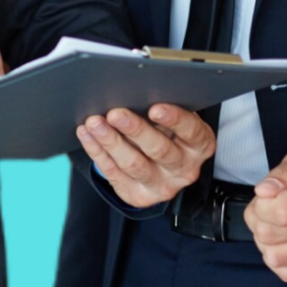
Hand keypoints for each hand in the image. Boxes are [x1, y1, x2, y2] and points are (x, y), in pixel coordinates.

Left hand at [76, 104, 215, 207]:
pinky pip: (115, 174)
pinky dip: (98, 152)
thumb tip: (135, 89)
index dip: (174, 119)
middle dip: (135, 130)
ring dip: (111, 142)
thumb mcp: (174, 118)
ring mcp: (162, 186)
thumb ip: (162, 107)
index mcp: (199, 144)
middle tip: (114, 113)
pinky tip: (87, 135)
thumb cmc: (167, 129)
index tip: (154, 108)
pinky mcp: (139, 197)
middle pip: (160, 150)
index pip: (191, 131)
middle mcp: (184, 169)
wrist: (164, 165)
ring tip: (94, 123)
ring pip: (134, 165)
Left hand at [243, 141, 286, 282]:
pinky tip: (281, 241)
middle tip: (264, 207)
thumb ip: (281, 174)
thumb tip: (263, 192)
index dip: (261, 205)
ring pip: (276, 258)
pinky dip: (278, 260)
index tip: (264, 196)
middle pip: (272, 235)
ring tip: (272, 224)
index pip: (279, 212)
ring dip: (264, 242)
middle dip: (257, 220)